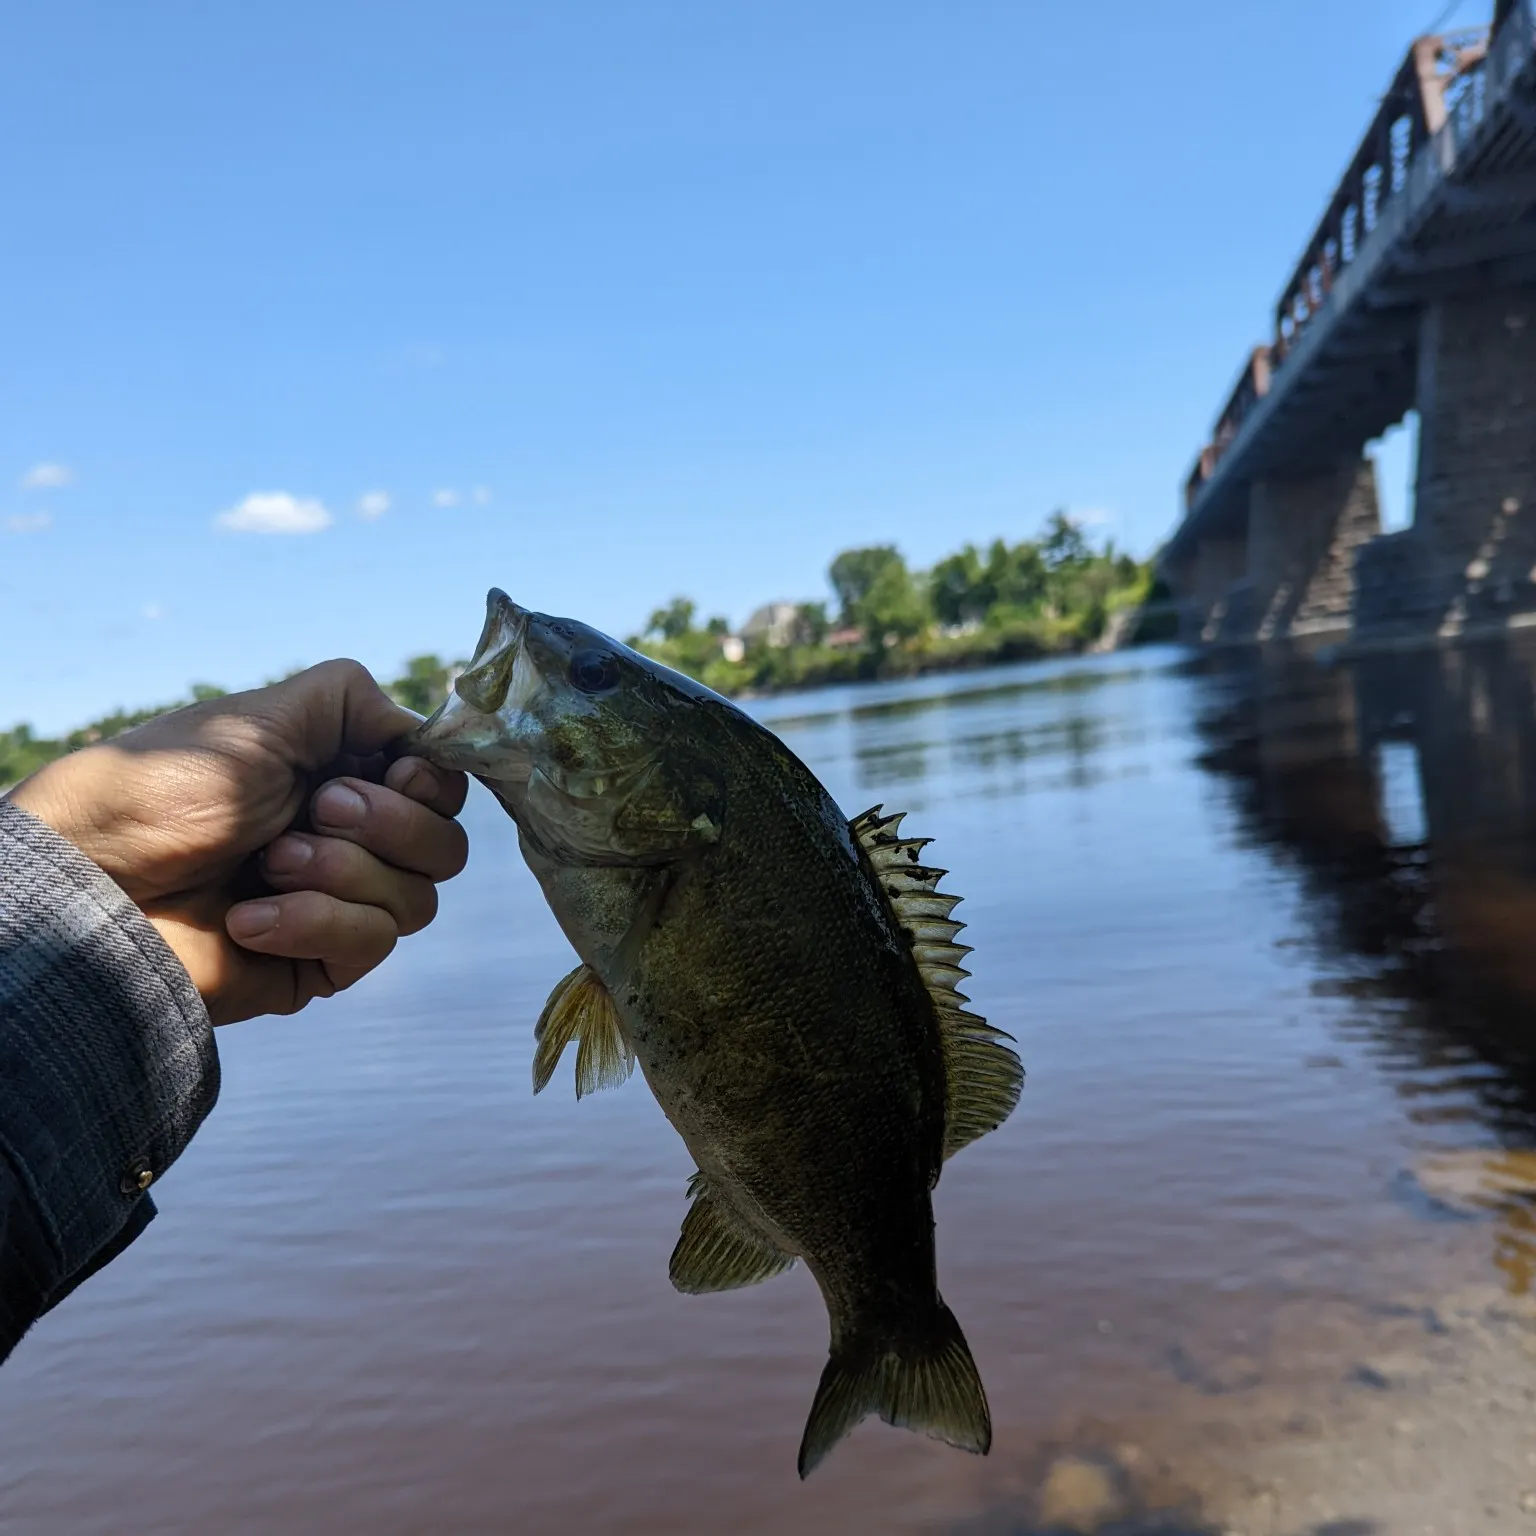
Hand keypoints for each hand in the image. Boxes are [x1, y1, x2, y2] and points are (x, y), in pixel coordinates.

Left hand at [6, 660, 468, 1024]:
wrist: (93, 883)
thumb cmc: (165, 789)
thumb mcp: (265, 716)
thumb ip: (356, 700)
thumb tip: (425, 731)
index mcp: (343, 776)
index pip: (442, 789)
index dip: (428, 785)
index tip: (388, 772)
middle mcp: (352, 841)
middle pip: (445, 848)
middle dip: (386, 826)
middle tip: (312, 812)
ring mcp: (339, 906)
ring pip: (417, 901)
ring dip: (341, 874)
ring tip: (266, 866)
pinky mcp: (318, 965)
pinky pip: (371, 946)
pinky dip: (312, 923)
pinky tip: (249, 918)